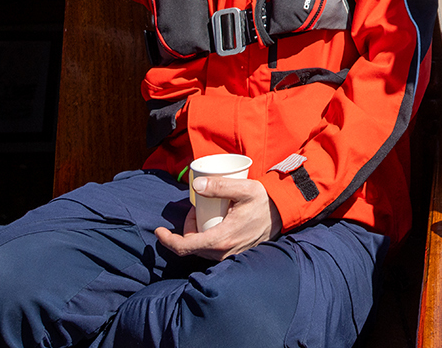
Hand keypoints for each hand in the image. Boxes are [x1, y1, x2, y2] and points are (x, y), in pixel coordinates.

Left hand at [155, 176, 282, 260]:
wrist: (284, 215)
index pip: (184, 247)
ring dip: (196, 233)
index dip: (167, 240)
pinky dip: (206, 238)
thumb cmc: (265, 202)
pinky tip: (213, 224)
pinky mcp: (234, 255)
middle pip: (191, 246)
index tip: (158, 231)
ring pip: (201, 249)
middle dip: (186, 228)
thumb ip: (220, 187)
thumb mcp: (245, 189)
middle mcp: (222, 253)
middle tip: (195, 208)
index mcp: (220, 240)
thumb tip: (196, 185)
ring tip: (204, 213)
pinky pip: (211, 250)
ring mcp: (228, 256)